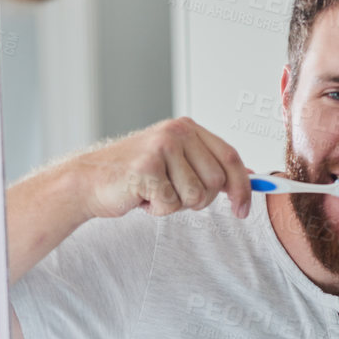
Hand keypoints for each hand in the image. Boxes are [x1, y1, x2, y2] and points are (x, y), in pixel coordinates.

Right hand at [76, 117, 251, 221]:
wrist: (89, 180)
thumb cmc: (134, 175)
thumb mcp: (176, 162)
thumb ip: (208, 166)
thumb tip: (249, 180)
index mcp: (187, 128)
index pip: (230, 157)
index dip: (243, 187)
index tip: (243, 210)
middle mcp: (176, 133)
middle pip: (216, 182)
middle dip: (197, 199)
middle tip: (171, 192)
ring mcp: (161, 149)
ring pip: (195, 197)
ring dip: (175, 205)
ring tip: (153, 192)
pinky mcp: (146, 169)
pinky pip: (170, 205)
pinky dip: (157, 210)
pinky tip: (140, 196)